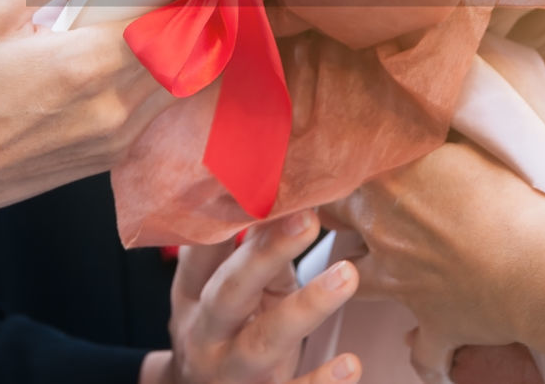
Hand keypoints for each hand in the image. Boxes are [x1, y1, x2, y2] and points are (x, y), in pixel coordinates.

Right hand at [0, 0, 173, 232]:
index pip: (167, 10)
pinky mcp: (111, 154)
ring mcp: (117, 136)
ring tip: (138, 12)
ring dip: (172, 40)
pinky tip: (119, 53)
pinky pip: (157, 103)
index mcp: (85, 63)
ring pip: (179, 77)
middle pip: (182, 43)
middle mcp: (113, 105)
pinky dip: (155, 72)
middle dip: (178, 4)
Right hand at [141, 211, 361, 383]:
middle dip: (265, 253)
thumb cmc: (220, 333)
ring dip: (306, 306)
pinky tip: (352, 364)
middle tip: (308, 218)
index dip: (229, 216)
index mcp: (192, 296)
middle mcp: (205, 333)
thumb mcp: (221, 292)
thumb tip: (289, 194)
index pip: (202, 251)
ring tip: (347, 275)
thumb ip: (248, 251)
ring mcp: (232, 372)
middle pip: (229, 292)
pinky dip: (322, 383)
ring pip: (264, 341)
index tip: (264, 181)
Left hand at [328, 142, 544, 378]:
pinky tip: (425, 359)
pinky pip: (424, 350)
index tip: (334, 158)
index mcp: (387, 184)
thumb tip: (423, 115)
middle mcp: (383, 233)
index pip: (336, 168)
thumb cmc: (513, 201)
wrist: (539, 269)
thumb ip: (435, 139)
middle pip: (337, 218)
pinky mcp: (433, 322)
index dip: (335, 163)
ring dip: (359, 270)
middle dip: (338, 210)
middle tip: (344, 202)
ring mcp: (401, 282)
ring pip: (358, 278)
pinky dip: (425, 356)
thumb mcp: (471, 149)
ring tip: (365, 262)